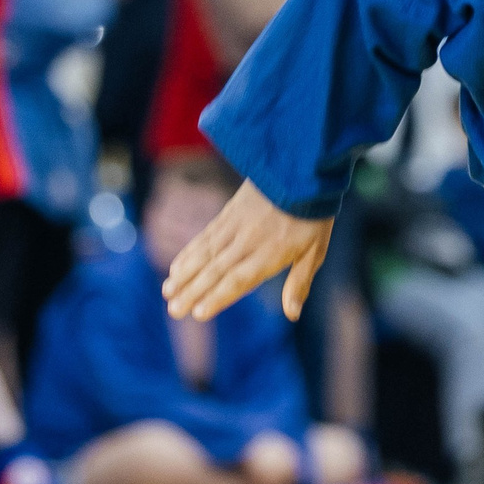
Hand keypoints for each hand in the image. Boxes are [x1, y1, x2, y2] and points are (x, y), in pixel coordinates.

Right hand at [162, 180, 332, 321]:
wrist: (301, 169)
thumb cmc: (312, 216)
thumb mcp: (315, 251)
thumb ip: (299, 282)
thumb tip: (292, 314)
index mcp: (270, 254)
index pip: (239, 279)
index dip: (218, 296)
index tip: (199, 313)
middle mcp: (248, 242)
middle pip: (216, 270)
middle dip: (193, 292)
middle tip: (173, 311)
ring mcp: (235, 226)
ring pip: (205, 253)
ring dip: (185, 274)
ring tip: (168, 292)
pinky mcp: (228, 213)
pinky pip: (205, 236)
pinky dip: (189, 252)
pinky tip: (177, 266)